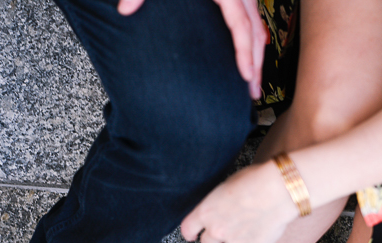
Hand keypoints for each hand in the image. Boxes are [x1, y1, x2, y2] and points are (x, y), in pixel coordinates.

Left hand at [117, 0, 265, 98]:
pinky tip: (248, 56)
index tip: (246, 76)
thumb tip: (124, 10)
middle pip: (255, 31)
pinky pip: (250, 18)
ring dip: (257, 55)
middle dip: (256, 64)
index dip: (245, 53)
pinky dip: (252, 39)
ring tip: (252, 84)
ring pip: (256, 25)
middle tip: (252, 94)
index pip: (240, 25)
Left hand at [180, 161, 297, 242]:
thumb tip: (216, 209)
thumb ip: (216, 203)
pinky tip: (265, 227)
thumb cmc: (255, 180)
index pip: (187, 229)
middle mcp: (216, 230)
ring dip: (236, 239)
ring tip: (252, 222)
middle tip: (228, 227)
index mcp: (206, 212)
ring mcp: (234, 242)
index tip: (192, 235)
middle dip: (215, 237)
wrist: (281, 189)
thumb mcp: (226, 186)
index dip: (190, 233)